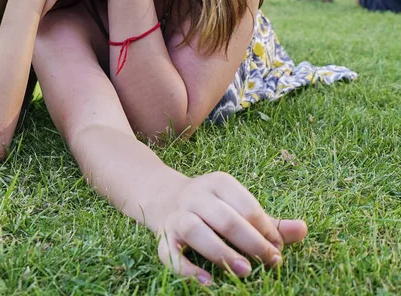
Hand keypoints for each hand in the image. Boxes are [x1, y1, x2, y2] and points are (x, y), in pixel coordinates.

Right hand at [156, 172, 306, 283]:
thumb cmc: (214, 207)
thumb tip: (303, 229)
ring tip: (245, 271)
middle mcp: (195, 195)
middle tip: (271, 262)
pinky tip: (208, 282)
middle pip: (224, 218)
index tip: (278, 249)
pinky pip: (169, 252)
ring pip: (195, 230)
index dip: (265, 230)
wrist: (165, 197)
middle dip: (250, 242)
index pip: (246, 206)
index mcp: (218, 183)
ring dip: (221, 252)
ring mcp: (177, 215)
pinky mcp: (163, 236)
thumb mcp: (239, 206)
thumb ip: (269, 222)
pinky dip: (186, 268)